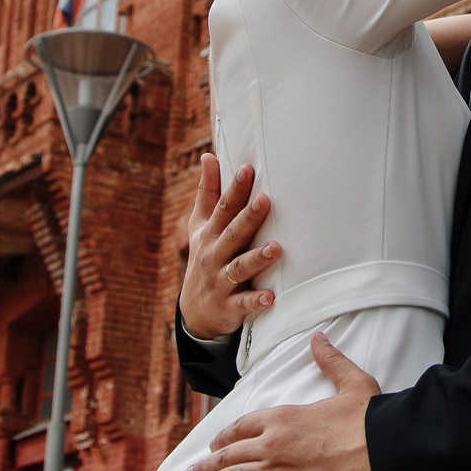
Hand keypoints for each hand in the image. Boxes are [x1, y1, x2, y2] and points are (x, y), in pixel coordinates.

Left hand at [177, 332, 383, 470]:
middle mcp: (272, 445)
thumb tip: (319, 338)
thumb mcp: (352, 383)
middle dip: (204, 466)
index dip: (223, 437)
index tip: (213, 445)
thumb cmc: (371, 421)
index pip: (242, 427)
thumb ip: (330, 362)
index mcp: (284, 417)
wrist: (385, 454)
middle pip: (227, 456)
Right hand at [178, 154, 278, 340]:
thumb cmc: (205, 258)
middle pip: (232, 234)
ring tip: (276, 248)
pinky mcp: (228, 307)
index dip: (235, 189)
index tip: (248, 168)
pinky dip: (255, 301)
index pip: (223, 209)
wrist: (195, 313)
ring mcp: (220, 282)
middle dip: (248, 218)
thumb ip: (208, 193)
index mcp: (210, 234)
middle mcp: (214, 256)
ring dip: (257, 258)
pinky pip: (243, 303)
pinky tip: (271, 297)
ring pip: (239, 268)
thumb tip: (208, 156)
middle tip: (266, 200)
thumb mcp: (200, 227)